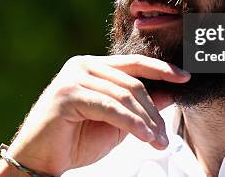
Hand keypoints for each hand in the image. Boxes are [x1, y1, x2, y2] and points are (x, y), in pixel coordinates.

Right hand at [0, 54, 189, 175]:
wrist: (39, 161)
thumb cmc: (74, 141)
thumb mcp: (115, 122)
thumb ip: (138, 106)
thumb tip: (169, 94)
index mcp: (92, 66)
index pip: (133, 63)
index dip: (161, 69)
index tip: (185, 78)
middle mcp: (82, 66)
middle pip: (132, 83)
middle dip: (153, 111)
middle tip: (165, 136)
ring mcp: (73, 77)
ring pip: (124, 95)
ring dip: (145, 121)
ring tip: (157, 142)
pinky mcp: (67, 94)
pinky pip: (110, 107)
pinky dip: (131, 123)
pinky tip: (144, 136)